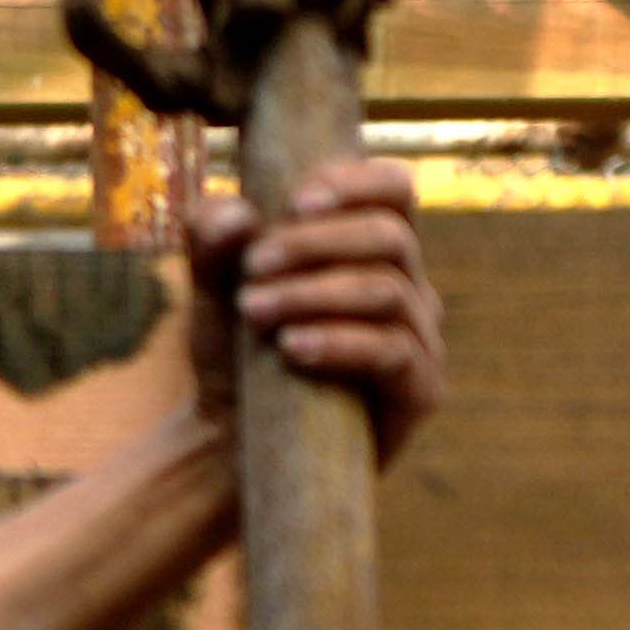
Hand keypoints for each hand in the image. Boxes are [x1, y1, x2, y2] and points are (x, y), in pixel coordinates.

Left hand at [183, 154, 446, 470]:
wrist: (229, 446)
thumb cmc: (234, 357)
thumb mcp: (211, 290)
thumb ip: (211, 241)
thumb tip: (236, 214)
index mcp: (372, 251)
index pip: (395, 191)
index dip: (357, 183)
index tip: (296, 199)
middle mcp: (407, 289)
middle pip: (390, 237)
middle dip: (315, 243)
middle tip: (252, 266)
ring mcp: (419, 341)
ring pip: (387, 292)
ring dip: (314, 293)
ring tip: (253, 310)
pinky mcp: (419, 393)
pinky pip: (392, 352)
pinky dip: (339, 342)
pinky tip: (290, 348)